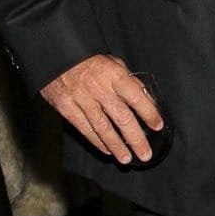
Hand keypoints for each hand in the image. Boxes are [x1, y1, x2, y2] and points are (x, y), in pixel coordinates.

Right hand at [40, 54, 162, 162]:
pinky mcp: (66, 107)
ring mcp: (81, 98)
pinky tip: (108, 150)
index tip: (158, 126)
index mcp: (113, 74)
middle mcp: (98, 87)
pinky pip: (84, 129)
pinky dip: (97, 142)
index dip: (149, 113)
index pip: (136, 96)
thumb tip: (147, 100)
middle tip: (145, 154)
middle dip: (135, 139)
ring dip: (117, 146)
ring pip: (102, 128)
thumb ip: (130, 82)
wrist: (56, 56)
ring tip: (127, 159)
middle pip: (121, 117)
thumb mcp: (114, 63)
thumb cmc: (90, 61)